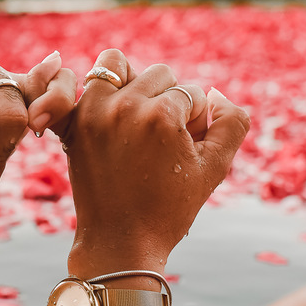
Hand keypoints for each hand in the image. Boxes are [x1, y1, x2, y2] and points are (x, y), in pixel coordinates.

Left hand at [57, 49, 248, 275]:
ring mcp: (93, 113)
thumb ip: (232, 124)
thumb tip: (219, 96)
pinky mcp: (73, 123)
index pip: (191, 94)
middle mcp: (124, 107)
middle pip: (159, 75)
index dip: (196, 121)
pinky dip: (89, 88)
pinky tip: (103, 107)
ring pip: (117, 64)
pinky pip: (77, 82)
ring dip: (133, 83)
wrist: (121, 241)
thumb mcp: (214, 168)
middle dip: (169, 100)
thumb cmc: (170, 208)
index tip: (186, 147)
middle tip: (166, 136)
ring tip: (139, 116)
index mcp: (162, 116)